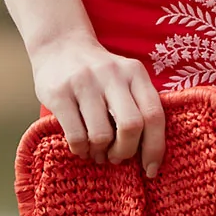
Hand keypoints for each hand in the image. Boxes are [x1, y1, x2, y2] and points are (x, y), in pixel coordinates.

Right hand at [30, 30, 166, 175]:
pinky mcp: (59, 93)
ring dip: (100, 153)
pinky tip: (81, 146)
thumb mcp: (124, 80)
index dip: (155, 147)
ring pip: (102, 135)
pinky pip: (76, 136)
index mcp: (135, 72)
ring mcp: (84, 82)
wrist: (59, 45)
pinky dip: (81, 150)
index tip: (150, 170)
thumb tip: (146, 155)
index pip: (154, 114)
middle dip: (126, 151)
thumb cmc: (99, 75)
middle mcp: (112, 74)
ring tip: (96, 151)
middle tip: (116, 157)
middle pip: (132, 126)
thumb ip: (138, 106)